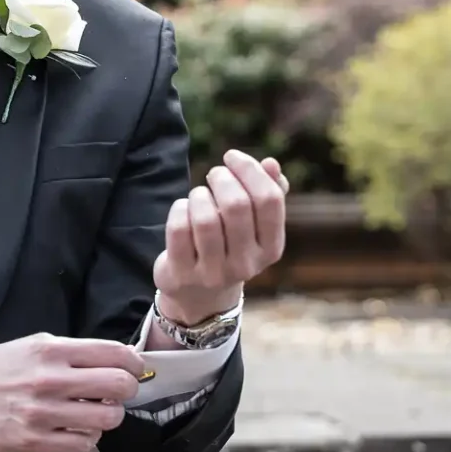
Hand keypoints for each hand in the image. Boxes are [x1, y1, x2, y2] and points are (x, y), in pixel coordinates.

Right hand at [0, 333, 147, 451]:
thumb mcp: (30, 346)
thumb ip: (70, 353)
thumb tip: (113, 363)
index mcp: (50, 350)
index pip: (115, 353)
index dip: (134, 364)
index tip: (134, 370)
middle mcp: (49, 379)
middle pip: (119, 386)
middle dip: (127, 391)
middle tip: (118, 394)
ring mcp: (42, 412)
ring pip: (106, 419)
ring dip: (108, 417)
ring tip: (96, 414)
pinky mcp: (33, 441)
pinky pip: (82, 443)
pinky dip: (87, 437)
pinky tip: (76, 429)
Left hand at [153, 150, 291, 321]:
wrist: (200, 295)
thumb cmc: (230, 245)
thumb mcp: (254, 225)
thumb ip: (268, 192)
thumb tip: (271, 164)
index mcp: (271, 248)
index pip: (269, 200)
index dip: (250, 170)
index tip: (232, 157)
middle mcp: (246, 264)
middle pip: (237, 205)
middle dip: (221, 178)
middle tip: (214, 174)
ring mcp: (213, 273)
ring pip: (206, 218)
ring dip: (199, 195)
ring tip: (199, 195)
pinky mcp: (182, 274)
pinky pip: (179, 229)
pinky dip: (179, 209)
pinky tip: (183, 209)